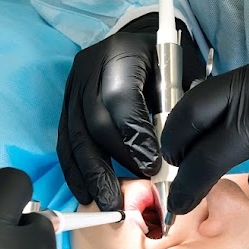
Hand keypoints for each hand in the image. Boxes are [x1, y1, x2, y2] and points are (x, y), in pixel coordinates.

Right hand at [59, 15, 205, 210]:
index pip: (120, 98)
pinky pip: (65, 142)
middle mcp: (89, 68)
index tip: (152, 167)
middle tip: (130, 194)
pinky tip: (87, 192)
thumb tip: (183, 148)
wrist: (139, 46)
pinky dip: (75, 171)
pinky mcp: (65, 106)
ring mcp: (72, 87)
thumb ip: (183, 104)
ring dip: (91, 174)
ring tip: (107, 202)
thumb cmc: (166, 63)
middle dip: (112, 162)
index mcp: (121, 53)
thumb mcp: (181, 72)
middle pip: (93, 121)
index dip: (133, 136)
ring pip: (75, 136)